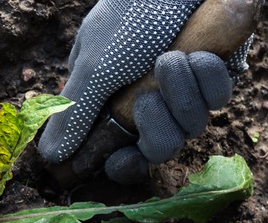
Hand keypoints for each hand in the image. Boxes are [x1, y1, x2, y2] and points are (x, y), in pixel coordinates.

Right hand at [37, 0, 247, 183]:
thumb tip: (49, 157)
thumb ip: (74, 116)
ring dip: (181, 91)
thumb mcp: (94, 68)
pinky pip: (218, 96)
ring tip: (171, 57)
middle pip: (158, 146)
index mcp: (109, 101)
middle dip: (155, 125)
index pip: (117, 150)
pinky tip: (197, 52)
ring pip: (191, 124)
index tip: (122, 160)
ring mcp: (182, 87)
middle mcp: (146, 98)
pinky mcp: (215, 73)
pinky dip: (207, 76)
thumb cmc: (130, 15)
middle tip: (145, 99)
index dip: (123, 161)